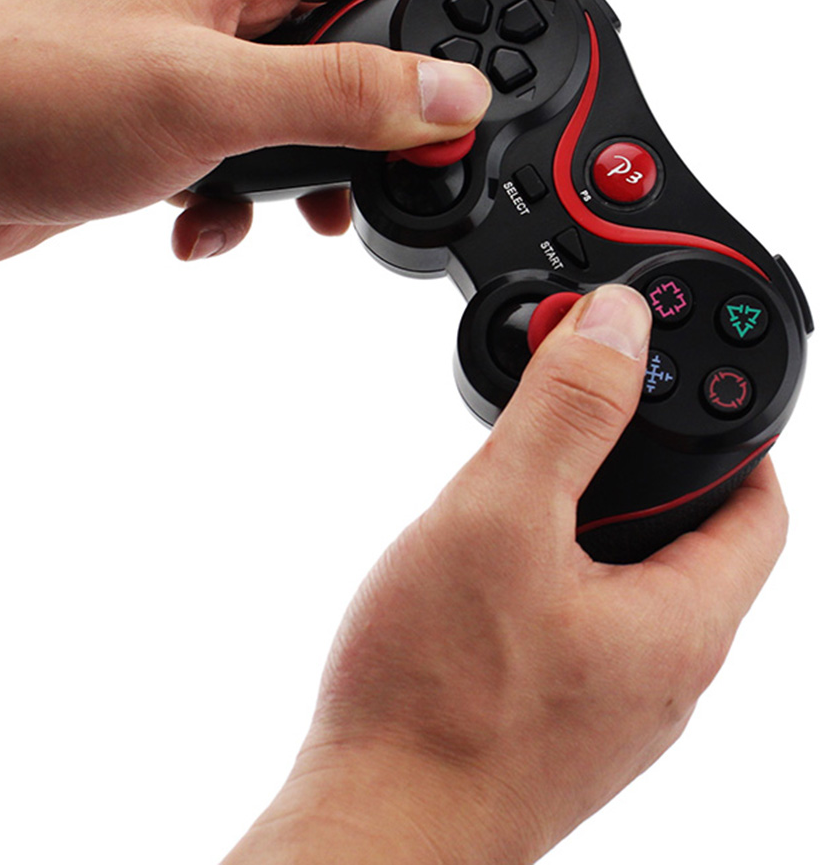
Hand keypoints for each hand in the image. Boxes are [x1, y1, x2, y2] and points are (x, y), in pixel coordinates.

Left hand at [0, 0, 489, 267]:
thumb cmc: (31, 97)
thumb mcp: (212, 95)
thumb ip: (340, 93)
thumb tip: (449, 95)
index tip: (518, 10)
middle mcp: (214, 7)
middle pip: (347, 39)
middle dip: (389, 103)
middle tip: (420, 156)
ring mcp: (185, 68)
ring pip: (294, 112)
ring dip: (311, 172)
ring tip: (312, 217)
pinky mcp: (156, 130)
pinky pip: (232, 163)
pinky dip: (236, 207)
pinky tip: (206, 231)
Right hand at [223, 285, 786, 864]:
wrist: (377, 826)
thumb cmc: (436, 694)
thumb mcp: (501, 518)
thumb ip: (566, 412)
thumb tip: (618, 323)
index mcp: (682, 622)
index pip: (760, 505)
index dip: (737, 430)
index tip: (681, 380)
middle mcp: (662, 673)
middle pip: (692, 542)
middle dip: (644, 466)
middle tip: (580, 416)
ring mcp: (607, 704)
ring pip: (628, 582)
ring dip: (589, 518)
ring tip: (518, 483)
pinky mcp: (552, 718)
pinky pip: (579, 623)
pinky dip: (551, 571)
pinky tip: (485, 567)